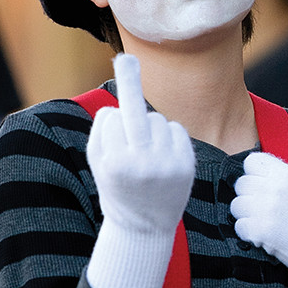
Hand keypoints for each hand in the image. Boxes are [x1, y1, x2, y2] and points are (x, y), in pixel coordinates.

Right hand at [87, 54, 194, 233]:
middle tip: (126, 59)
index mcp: (117, 165)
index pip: (114, 120)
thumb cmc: (116, 189)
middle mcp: (144, 165)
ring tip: (146, 152)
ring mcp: (168, 165)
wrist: (144, 229)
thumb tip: (116, 103)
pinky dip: (168, 134)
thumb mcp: (99, 164)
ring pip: (157, 120)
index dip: (112, 121)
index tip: (120, 64)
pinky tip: (162, 154)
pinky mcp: (188, 165)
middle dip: (131, 85)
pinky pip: (176, 129)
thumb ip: (102, 131)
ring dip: (150, 126)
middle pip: (137, 114)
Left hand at [231, 152, 287, 287]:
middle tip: (262, 208)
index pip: (252, 162)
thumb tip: (283, 170)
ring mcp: (267, 210)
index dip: (255, 174)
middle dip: (249, 196)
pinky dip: (249, 234)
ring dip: (247, 215)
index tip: (261, 184)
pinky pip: (240, 227)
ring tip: (263, 223)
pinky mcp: (263, 231)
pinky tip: (263, 237)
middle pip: (241, 184)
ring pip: (237, 206)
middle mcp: (275, 188)